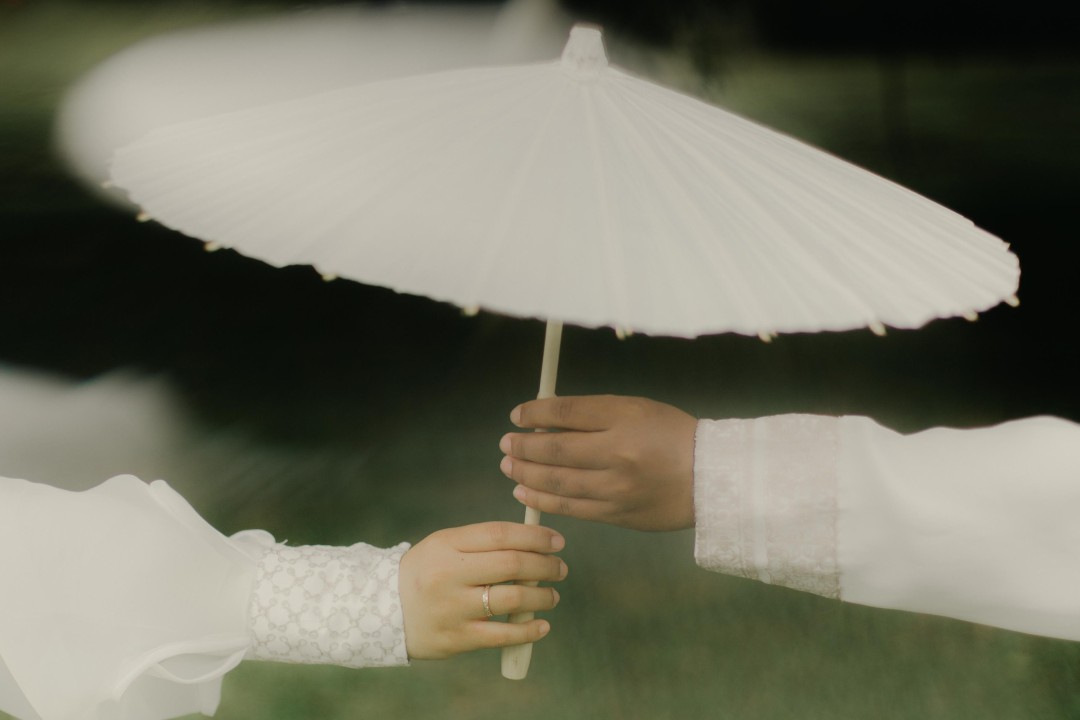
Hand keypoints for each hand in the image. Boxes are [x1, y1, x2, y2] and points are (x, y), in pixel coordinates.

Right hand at [398, 522, 565, 659]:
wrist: (383, 611)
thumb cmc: (427, 573)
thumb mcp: (445, 546)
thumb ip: (484, 542)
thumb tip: (534, 542)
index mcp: (447, 544)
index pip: (500, 534)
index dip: (535, 536)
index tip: (557, 541)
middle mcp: (449, 574)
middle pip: (512, 564)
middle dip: (545, 565)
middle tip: (560, 568)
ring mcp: (453, 608)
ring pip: (512, 599)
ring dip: (542, 596)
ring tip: (552, 596)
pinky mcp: (457, 638)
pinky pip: (502, 635)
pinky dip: (528, 630)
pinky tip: (542, 625)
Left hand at [499, 395, 696, 531]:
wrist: (711, 478)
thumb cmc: (671, 436)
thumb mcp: (636, 410)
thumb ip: (593, 414)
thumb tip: (545, 421)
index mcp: (625, 418)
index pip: (567, 412)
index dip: (535, 413)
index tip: (517, 415)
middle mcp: (619, 453)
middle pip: (556, 450)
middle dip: (523, 446)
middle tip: (506, 443)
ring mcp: (618, 488)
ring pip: (558, 482)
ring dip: (526, 473)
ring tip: (509, 466)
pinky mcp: (618, 515)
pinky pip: (571, 508)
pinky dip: (543, 499)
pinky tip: (525, 491)